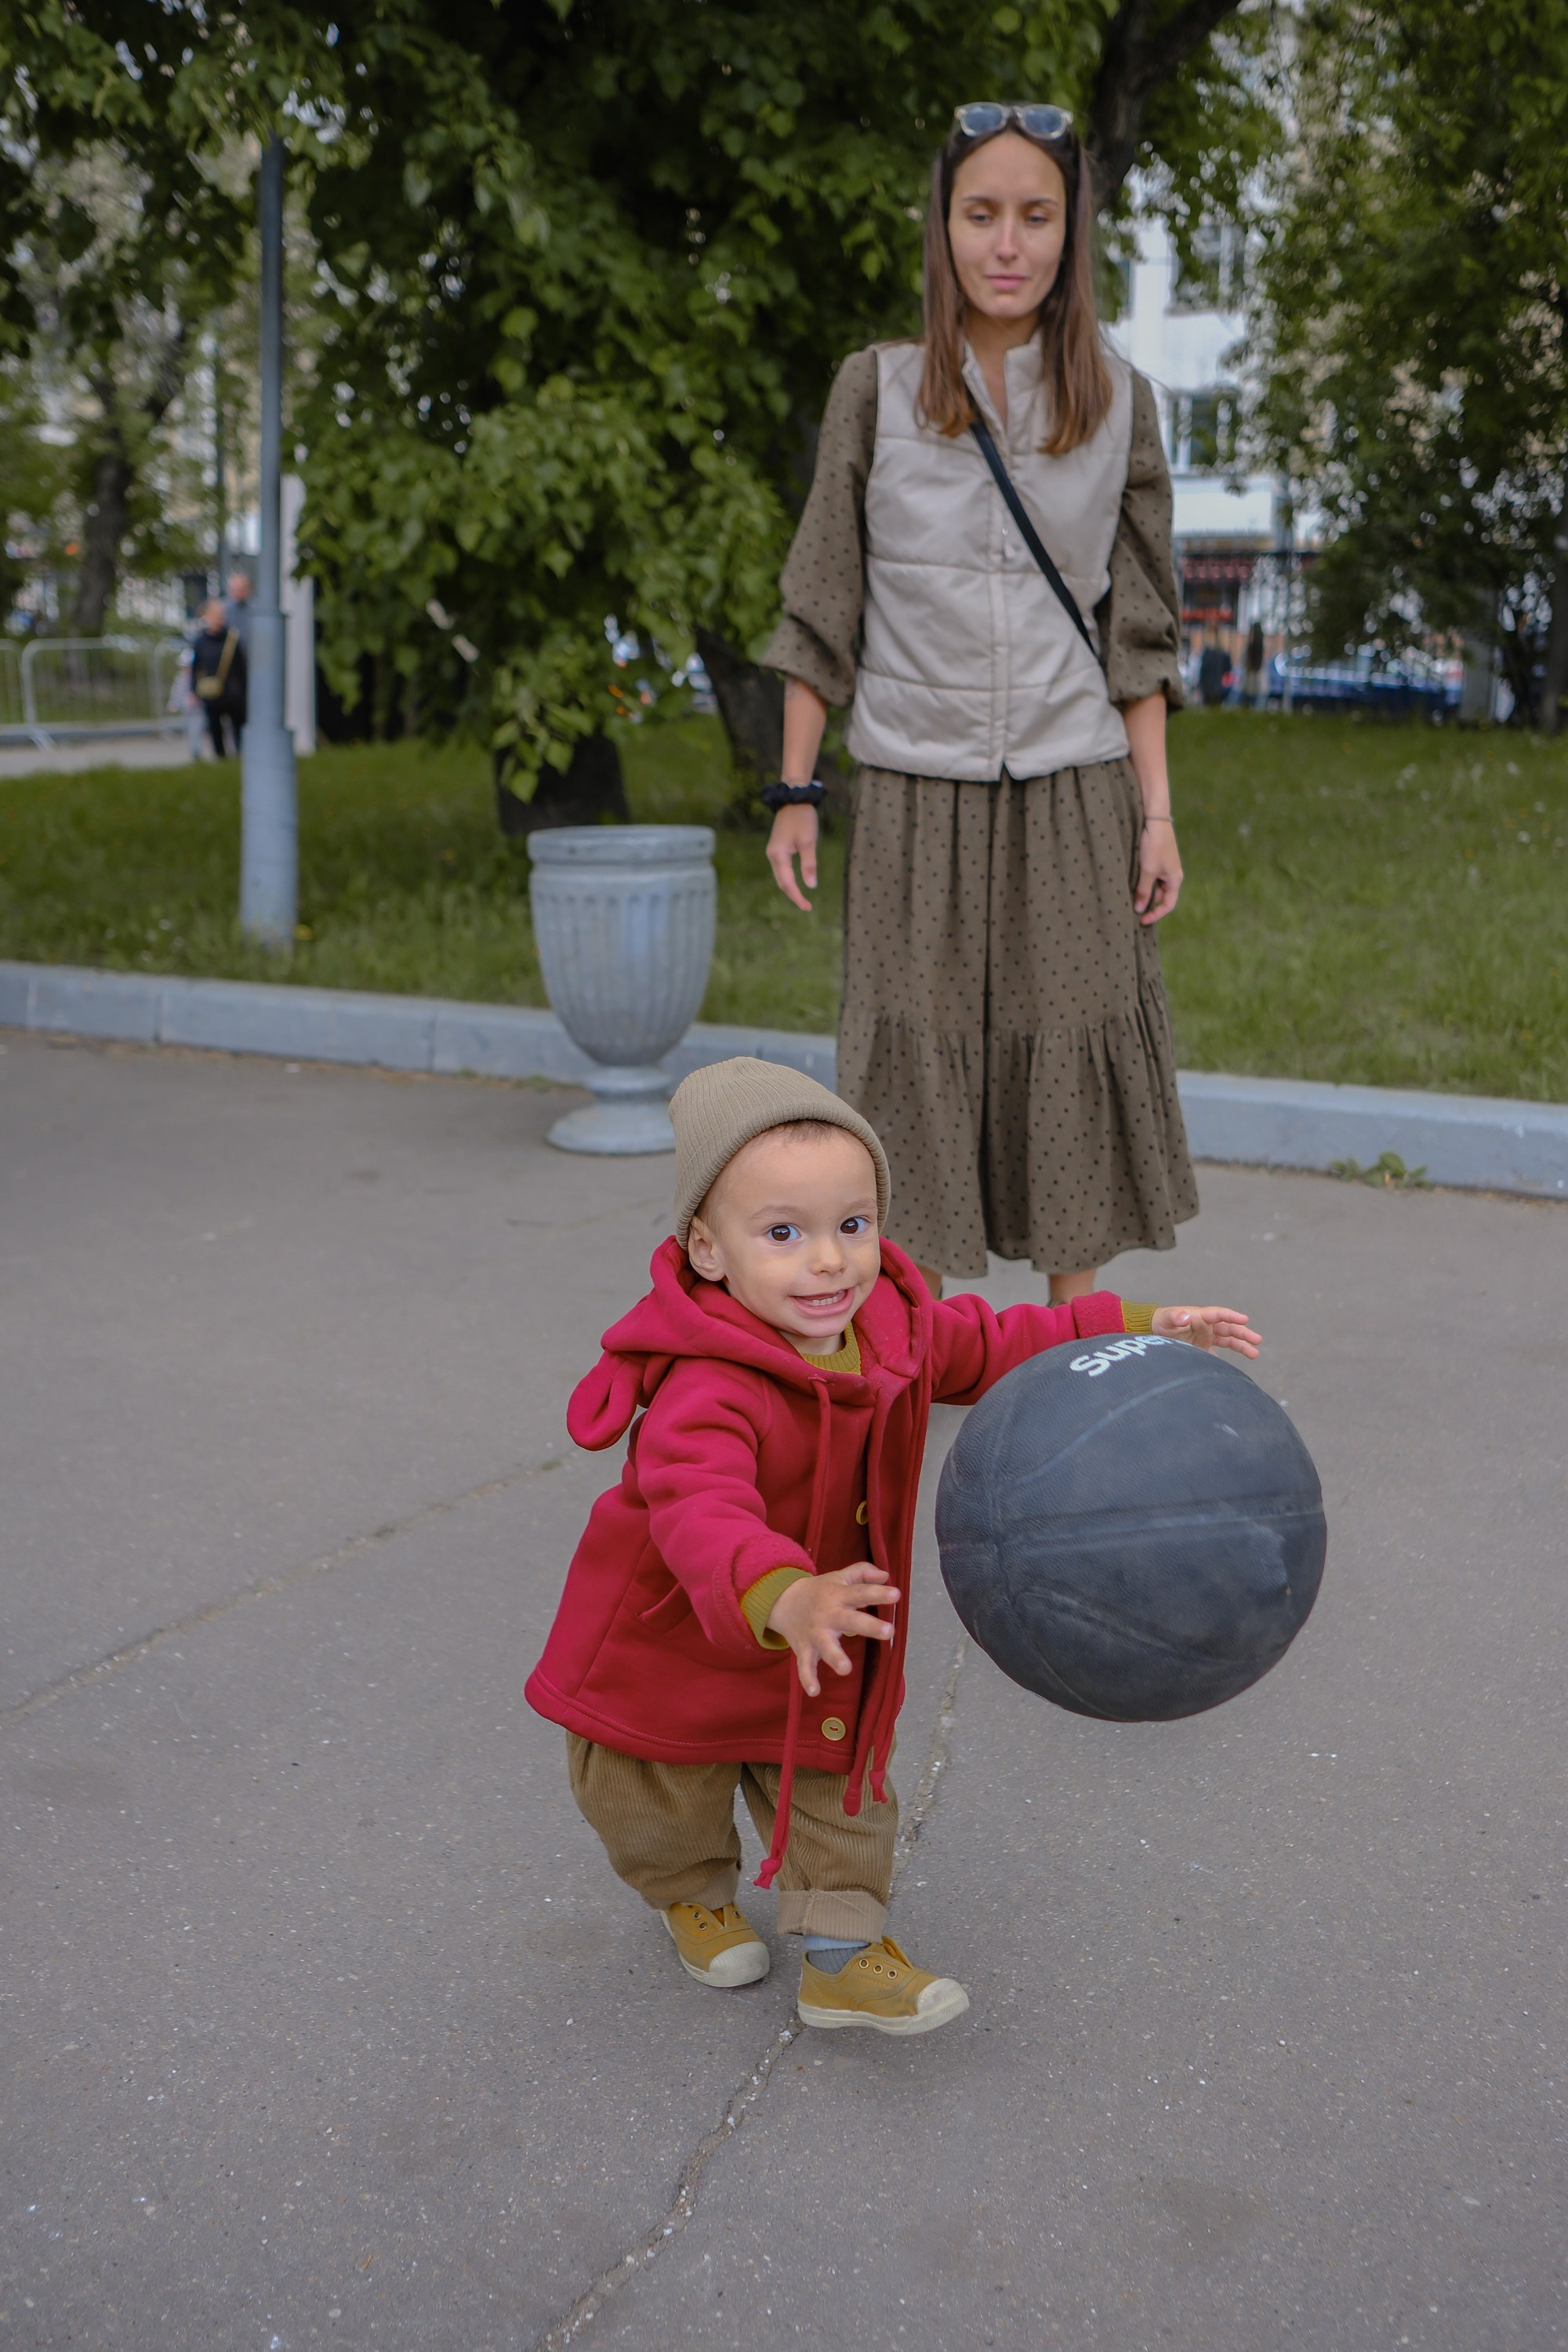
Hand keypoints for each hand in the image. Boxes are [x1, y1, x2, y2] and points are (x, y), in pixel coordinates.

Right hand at [766, 803, 817, 912]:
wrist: (794, 799)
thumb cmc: (802, 818)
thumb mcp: (809, 841)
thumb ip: (809, 864)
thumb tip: (811, 886)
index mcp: (778, 855)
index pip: (787, 883)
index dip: (797, 897)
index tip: (808, 908)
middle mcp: (772, 855)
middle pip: (782, 882)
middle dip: (794, 895)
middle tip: (808, 907)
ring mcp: (774, 852)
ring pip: (781, 877)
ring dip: (791, 888)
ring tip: (803, 899)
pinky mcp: (778, 848)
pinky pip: (782, 869)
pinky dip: (789, 879)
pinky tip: (798, 883)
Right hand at [767, 1562, 898, 1696]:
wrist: (782, 1600)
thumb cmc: (820, 1590)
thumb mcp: (839, 1577)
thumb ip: (862, 1572)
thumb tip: (886, 1576)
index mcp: (839, 1595)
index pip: (861, 1592)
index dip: (878, 1593)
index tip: (896, 1595)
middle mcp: (828, 1614)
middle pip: (850, 1620)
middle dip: (868, 1626)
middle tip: (888, 1632)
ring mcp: (815, 1633)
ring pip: (826, 1646)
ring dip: (834, 1657)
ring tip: (846, 1669)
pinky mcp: (804, 1648)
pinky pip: (805, 1665)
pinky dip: (808, 1678)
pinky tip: (815, 1691)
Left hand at [1135, 816, 1182, 923]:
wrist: (1154, 819)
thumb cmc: (1154, 845)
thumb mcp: (1147, 871)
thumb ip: (1143, 890)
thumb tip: (1139, 909)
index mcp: (1175, 879)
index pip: (1168, 905)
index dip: (1155, 914)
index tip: (1141, 920)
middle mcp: (1172, 875)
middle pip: (1160, 896)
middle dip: (1147, 903)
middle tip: (1130, 909)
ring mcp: (1164, 867)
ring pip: (1153, 886)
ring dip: (1142, 892)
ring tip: (1128, 896)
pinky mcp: (1157, 860)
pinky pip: (1150, 876)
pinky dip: (1141, 882)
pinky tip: (1129, 883)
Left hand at [1152, 1305, 1261, 1357]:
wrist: (1153, 1331)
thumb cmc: (1161, 1322)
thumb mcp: (1166, 1319)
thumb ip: (1175, 1317)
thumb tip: (1185, 1317)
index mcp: (1201, 1316)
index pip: (1220, 1314)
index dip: (1232, 1316)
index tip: (1245, 1319)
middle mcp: (1207, 1327)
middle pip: (1229, 1328)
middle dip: (1243, 1334)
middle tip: (1257, 1340)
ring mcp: (1207, 1338)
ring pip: (1228, 1340)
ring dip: (1241, 1346)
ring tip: (1254, 1354)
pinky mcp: (1203, 1349)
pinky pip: (1218, 1354)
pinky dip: (1226, 1360)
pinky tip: (1234, 1370)